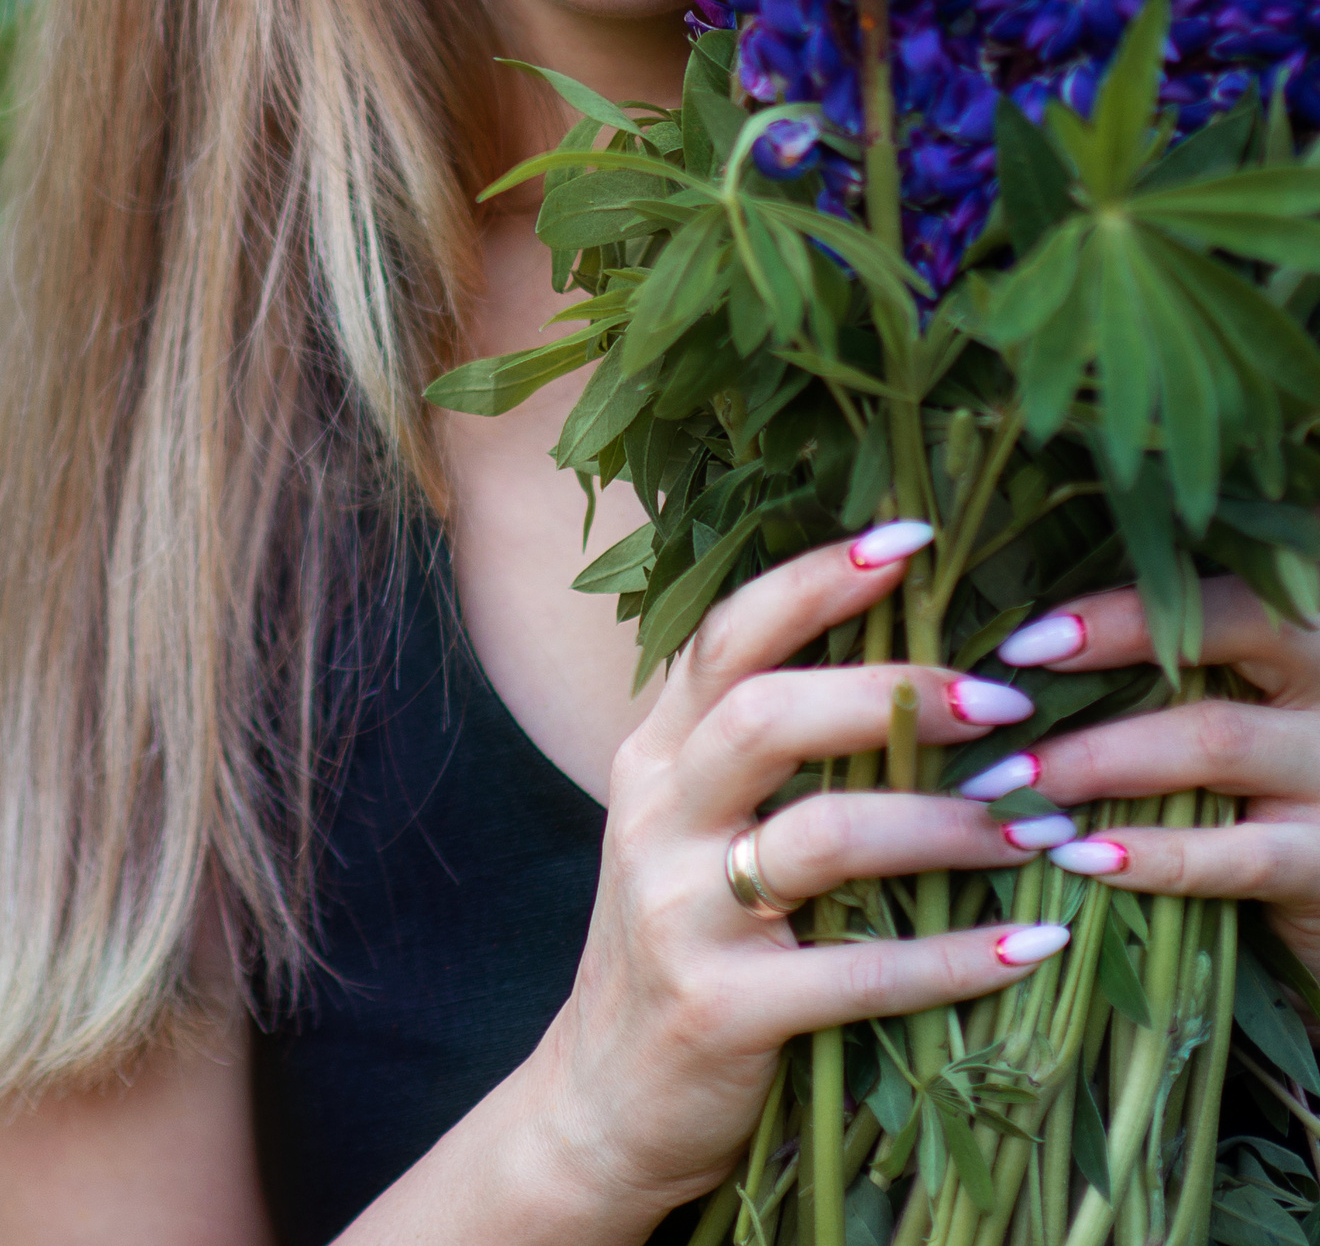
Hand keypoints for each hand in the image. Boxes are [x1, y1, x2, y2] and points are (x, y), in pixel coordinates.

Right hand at [527, 525, 1070, 1224]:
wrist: (602, 1101)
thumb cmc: (680, 938)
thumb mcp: (687, 824)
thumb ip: (752, 745)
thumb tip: (904, 660)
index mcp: (653, 754)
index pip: (726, 637)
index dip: (814, 581)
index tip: (911, 536)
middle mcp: (655, 814)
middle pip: (765, 715)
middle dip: (890, 695)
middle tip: (1005, 698)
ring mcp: (680, 911)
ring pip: (819, 837)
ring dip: (943, 825)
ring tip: (1036, 826)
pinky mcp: (721, 1008)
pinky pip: (854, 972)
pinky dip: (952, 958)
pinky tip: (1032, 944)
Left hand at [978, 578, 1319, 978]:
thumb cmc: (1250, 780)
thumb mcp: (1219, 705)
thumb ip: (1152, 671)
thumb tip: (1008, 654)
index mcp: (1294, 637)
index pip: (1210, 594)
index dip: (1114, 614)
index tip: (1020, 644)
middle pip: (1216, 646)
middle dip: (1094, 677)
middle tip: (995, 715)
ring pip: (1213, 742)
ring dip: (1097, 764)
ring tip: (1010, 788)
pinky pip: (1242, 854)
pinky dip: (1155, 856)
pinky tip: (1080, 858)